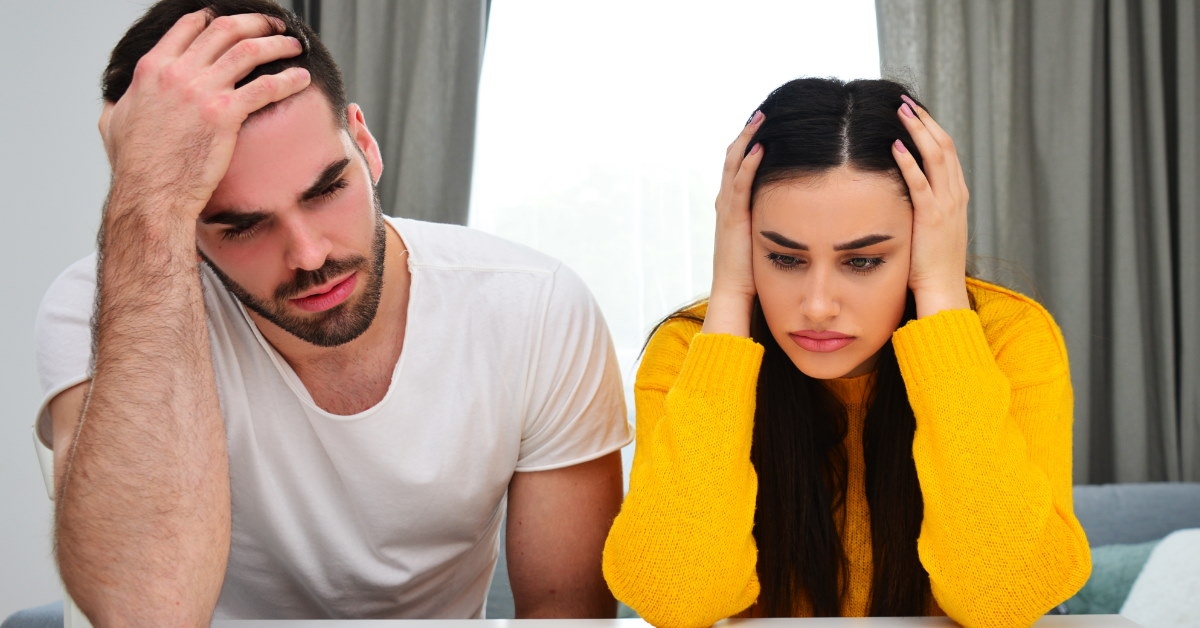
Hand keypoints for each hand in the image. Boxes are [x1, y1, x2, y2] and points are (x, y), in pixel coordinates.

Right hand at [99, 10, 310, 218]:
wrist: (150, 194)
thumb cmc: (135, 167)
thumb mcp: (113, 123)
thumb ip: (119, 103)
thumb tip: (116, 99)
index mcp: (152, 69)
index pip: (189, 26)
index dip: (214, 17)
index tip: (234, 21)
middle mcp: (176, 72)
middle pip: (224, 29)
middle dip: (254, 23)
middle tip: (273, 25)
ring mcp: (201, 91)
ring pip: (248, 50)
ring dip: (276, 43)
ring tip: (293, 44)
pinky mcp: (224, 113)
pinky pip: (265, 87)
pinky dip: (288, 79)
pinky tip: (301, 79)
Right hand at [702, 111, 765, 336]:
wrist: (734, 294)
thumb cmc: (754, 274)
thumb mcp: (765, 240)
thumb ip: (777, 223)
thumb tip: (799, 213)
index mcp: (734, 207)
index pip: (740, 168)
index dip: (750, 145)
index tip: (766, 126)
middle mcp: (727, 203)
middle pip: (734, 158)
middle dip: (748, 134)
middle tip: (763, 112)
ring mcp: (728, 209)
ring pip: (734, 164)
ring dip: (747, 139)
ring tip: (761, 118)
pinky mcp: (734, 218)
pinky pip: (740, 183)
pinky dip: (749, 162)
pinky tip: (761, 146)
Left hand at [892, 96, 970, 317]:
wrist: (941, 289)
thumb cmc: (930, 263)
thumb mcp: (931, 226)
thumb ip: (923, 205)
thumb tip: (901, 188)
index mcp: (956, 195)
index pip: (947, 151)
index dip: (931, 128)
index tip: (913, 111)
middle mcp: (956, 195)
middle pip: (944, 146)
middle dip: (925, 121)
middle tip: (905, 101)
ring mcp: (947, 206)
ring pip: (937, 157)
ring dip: (918, 132)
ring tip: (901, 112)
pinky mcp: (932, 219)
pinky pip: (921, 184)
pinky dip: (908, 163)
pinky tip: (895, 146)